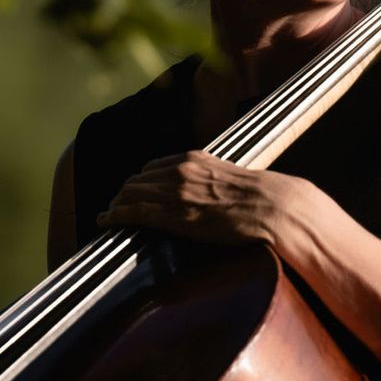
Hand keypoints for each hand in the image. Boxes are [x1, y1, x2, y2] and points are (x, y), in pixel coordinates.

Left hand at [99, 151, 308, 247]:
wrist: (275, 208)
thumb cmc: (264, 198)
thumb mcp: (233, 178)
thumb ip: (216, 181)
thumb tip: (218, 194)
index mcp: (195, 159)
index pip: (154, 167)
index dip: (140, 181)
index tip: (135, 191)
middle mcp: (180, 171)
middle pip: (137, 180)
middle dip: (124, 193)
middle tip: (116, 205)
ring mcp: (176, 192)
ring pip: (130, 194)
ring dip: (115, 204)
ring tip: (108, 215)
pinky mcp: (175, 215)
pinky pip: (134, 213)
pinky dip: (115, 215)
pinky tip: (105, 221)